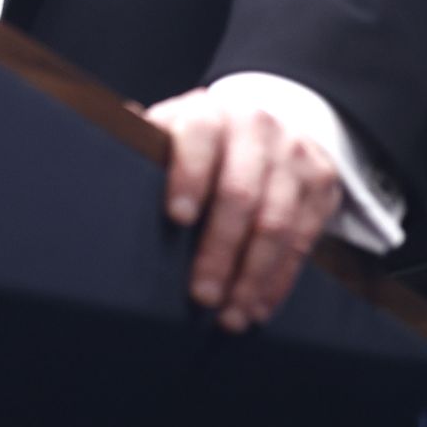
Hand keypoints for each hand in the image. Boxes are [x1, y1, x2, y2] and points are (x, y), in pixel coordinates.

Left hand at [147, 84, 343, 331]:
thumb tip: (105, 133)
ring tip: (229, 315)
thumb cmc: (205, 140)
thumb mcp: (175, 129)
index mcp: (211, 112)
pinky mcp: (321, 184)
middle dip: (219, 250)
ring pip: (276, 224)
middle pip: (240, 194)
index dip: (188, 177)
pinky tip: (256, 306)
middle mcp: (257, 128)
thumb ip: (148, 142)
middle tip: (200, 294)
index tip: (177, 218)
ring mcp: (294, 155)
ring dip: (251, 277)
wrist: (270, 122)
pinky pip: (302, 240)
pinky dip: (278, 280)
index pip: (200, 137)